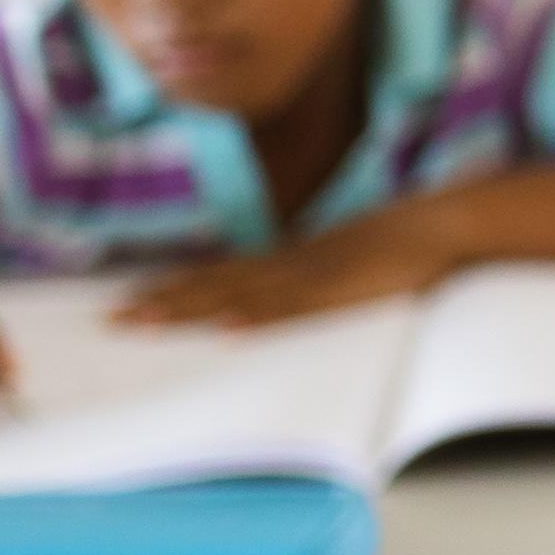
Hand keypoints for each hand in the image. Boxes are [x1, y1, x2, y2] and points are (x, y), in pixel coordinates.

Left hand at [118, 207, 467, 334]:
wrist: (444, 224)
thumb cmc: (403, 247)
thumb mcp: (347, 264)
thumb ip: (312, 278)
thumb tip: (274, 301)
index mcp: (290, 262)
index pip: (219, 276)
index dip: (173, 289)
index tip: (128, 303)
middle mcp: (290, 266)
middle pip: (214, 285)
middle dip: (162, 303)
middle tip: (111, 319)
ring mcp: (312, 277)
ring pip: (239, 295)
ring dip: (190, 309)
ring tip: (144, 323)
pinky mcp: (340, 289)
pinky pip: (292, 307)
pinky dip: (258, 317)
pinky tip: (226, 329)